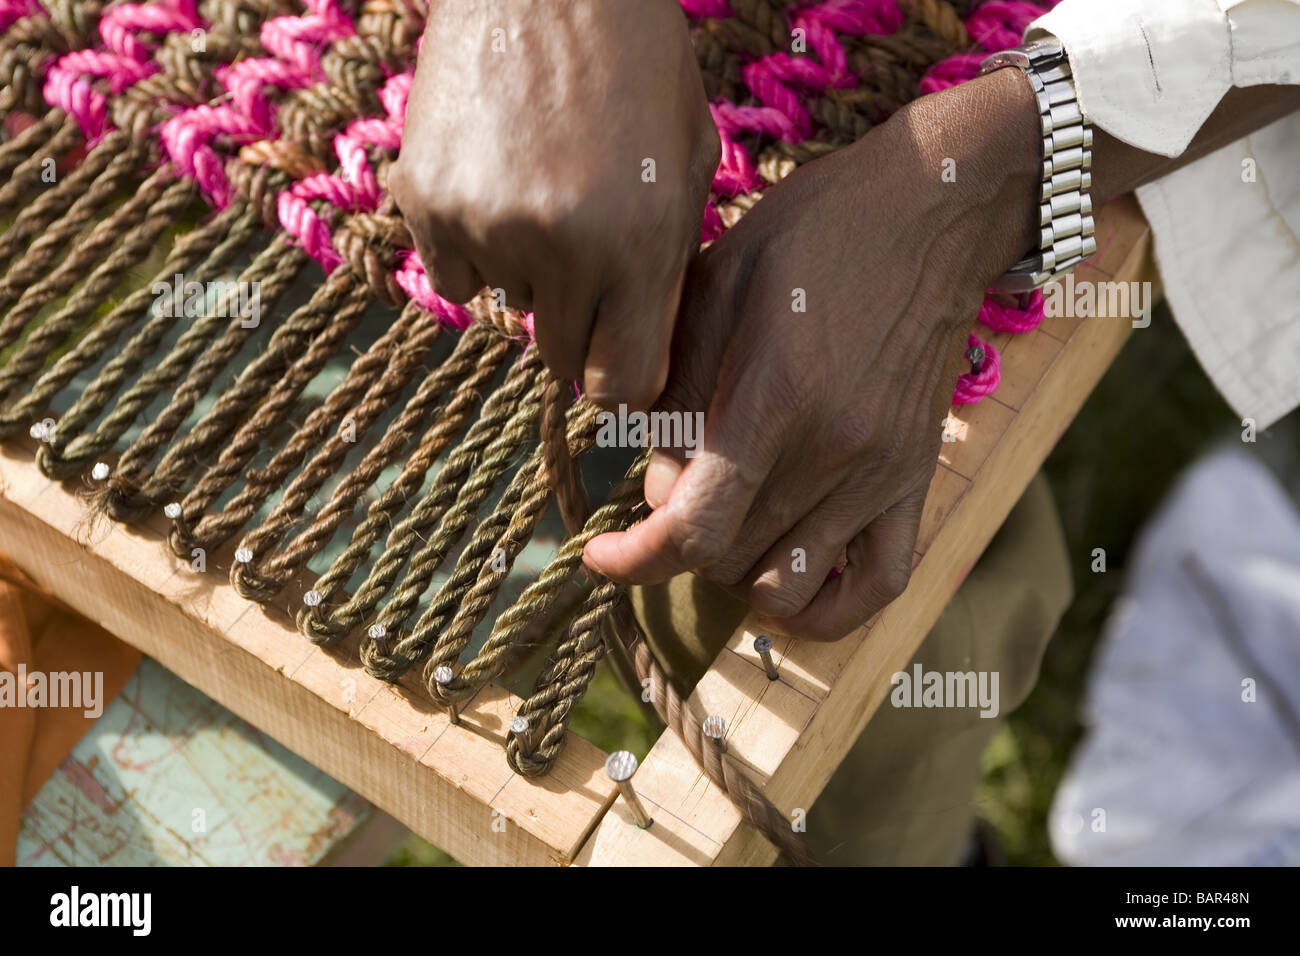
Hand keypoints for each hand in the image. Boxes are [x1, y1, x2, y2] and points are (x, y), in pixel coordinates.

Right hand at [390, 0, 719, 408]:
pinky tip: (497, 182)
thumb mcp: (689, 165)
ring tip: (545, 190)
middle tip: (587, 262)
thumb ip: (670, 268)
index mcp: (641, 245)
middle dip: (580, 326)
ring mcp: (488, 226)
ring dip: (529, 273)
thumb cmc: (637, 62)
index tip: (618, 361)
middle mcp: (564, 250)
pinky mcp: (427, 199)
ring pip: (509, 306)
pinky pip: (453, 273)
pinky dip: (473, 246)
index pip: (621, 385)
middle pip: (562, 358)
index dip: (621, 382)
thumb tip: (642, 356)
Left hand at [583, 68, 1042, 640]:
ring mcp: (881, 474)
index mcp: (774, 400)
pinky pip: (878, 585)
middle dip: (679, 542)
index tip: (600, 554)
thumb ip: (675, 394)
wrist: (931, 212)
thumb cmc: (810, 235)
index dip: (634, 559)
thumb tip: (659, 490)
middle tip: (672, 490)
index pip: (694, 531)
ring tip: (725, 524)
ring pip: (788, 583)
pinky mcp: (915, 479)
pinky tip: (786, 584)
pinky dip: (825, 608)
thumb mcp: (715, 288)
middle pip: (731, 560)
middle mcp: (833, 452)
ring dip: (738, 571)